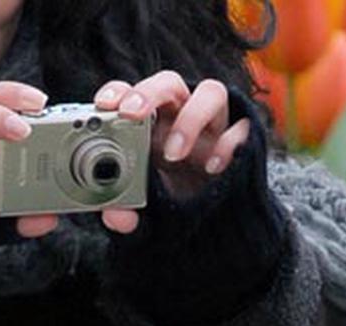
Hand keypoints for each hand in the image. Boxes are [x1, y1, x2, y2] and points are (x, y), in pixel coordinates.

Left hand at [93, 71, 251, 233]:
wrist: (212, 221)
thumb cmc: (170, 199)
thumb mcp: (144, 211)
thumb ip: (126, 213)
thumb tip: (114, 217)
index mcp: (148, 125)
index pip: (131, 95)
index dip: (118, 92)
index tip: (104, 104)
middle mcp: (179, 115)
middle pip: (168, 84)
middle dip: (148, 93)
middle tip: (131, 113)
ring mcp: (212, 124)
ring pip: (210, 93)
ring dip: (190, 118)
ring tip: (173, 153)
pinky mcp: (239, 140)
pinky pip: (241, 129)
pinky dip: (228, 143)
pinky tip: (212, 167)